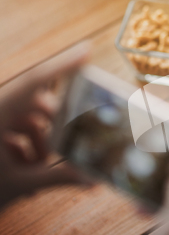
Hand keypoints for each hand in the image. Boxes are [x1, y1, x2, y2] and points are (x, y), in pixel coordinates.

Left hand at [0, 44, 89, 207]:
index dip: (63, 64)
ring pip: (23, 117)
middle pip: (34, 101)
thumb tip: (93, 180)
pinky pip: (10, 128)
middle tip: (68, 141)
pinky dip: (21, 147)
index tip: (87, 50)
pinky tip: (23, 170)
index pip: (35, 80)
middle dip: (53, 123)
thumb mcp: (17, 183)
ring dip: (36, 141)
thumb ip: (58, 178)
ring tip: (36, 168)